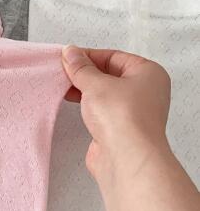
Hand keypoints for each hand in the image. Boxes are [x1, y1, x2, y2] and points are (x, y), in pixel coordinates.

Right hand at [61, 46, 170, 176]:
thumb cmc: (122, 116)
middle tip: (62, 71)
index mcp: (148, 73)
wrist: (127, 158)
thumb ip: (80, 67)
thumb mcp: (95, 83)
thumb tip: (70, 52)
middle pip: (109, 74)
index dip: (88, 55)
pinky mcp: (120, 128)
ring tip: (62, 86)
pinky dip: (86, 105)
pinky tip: (70, 102)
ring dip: (83, 89)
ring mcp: (133, 111)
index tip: (67, 57)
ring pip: (104, 93)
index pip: (113, 56)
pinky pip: (101, 110)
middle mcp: (145, 91)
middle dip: (85, 73)